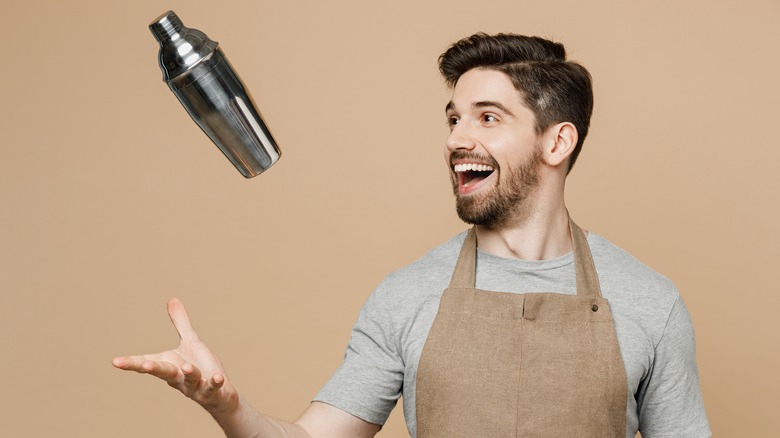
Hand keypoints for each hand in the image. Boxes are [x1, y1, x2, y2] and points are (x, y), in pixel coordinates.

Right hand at [112, 298, 238, 416]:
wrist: (219, 394)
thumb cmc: (201, 367)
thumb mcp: (191, 342)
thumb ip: (181, 323)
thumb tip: (172, 299)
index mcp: (170, 365)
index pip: (148, 363)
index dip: (131, 363)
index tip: (115, 361)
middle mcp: (179, 378)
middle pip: (165, 372)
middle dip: (155, 368)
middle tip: (145, 365)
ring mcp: (195, 386)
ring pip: (190, 380)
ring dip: (189, 373)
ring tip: (187, 366)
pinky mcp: (212, 392)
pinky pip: (213, 388)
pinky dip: (214, 383)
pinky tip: (218, 377)